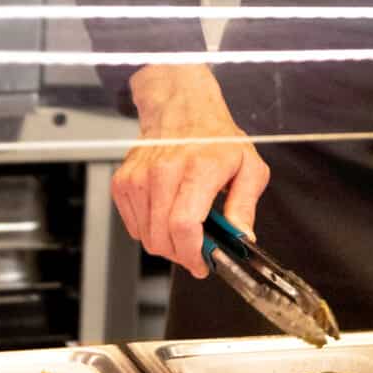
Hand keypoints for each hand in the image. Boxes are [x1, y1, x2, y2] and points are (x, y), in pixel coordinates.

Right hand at [113, 64, 270, 279]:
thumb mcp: (249, 167)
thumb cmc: (215, 138)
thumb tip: (241, 237)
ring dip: (166, 244)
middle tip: (197, 251)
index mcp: (199, 168)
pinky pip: (133, 226)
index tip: (203, 263)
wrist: (182, 109)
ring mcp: (139, 178)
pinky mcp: (123, 183)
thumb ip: (245, 205)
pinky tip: (166, 214)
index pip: (184, 225)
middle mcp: (165, 171)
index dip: (192, 253)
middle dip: (182, 254)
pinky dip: (150, 230)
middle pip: (162, 237)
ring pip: (146, 236)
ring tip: (184, 228)